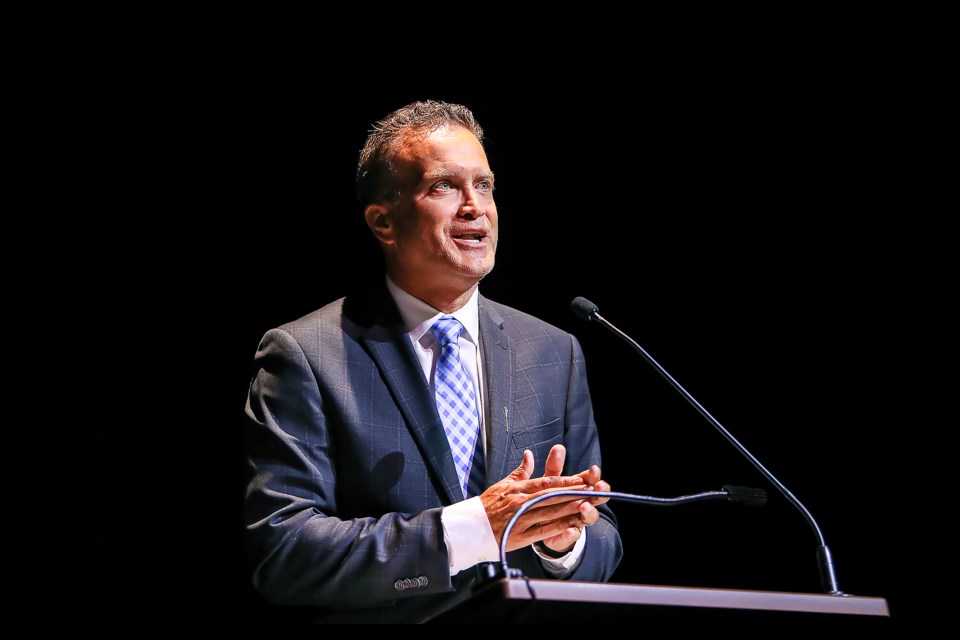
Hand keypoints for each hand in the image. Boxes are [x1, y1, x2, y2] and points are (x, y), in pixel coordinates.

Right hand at [480, 448, 607, 552]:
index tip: (581, 479)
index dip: (565, 481)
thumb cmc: (488, 505)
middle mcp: (520, 502)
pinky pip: (542, 531)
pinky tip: (571, 526)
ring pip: (549, 512)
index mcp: (517, 489)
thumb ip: (520, 471)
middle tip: (590, 489)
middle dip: (572, 492)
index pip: (545, 482)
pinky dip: (557, 528)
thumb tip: (529, 455)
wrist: (471, 527)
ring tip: (585, 504)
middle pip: (550, 495)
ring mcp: (521, 519)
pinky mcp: (520, 536)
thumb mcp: (503, 484)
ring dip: (569, 508)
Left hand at [540, 444, 610, 553]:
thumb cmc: (549, 500)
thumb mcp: (549, 482)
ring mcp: (577, 521)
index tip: (594, 469)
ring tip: (584, 506)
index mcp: (578, 490)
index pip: (591, 481)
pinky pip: (571, 536)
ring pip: (589, 517)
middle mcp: (582, 505)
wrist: (541, 527)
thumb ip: (554, 466)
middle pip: (596, 498)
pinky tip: (570, 530)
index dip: (593, 476)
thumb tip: (558, 447)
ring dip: (588, 512)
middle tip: (598, 488)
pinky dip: (571, 533)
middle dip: (598, 493)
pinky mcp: (566, 536)